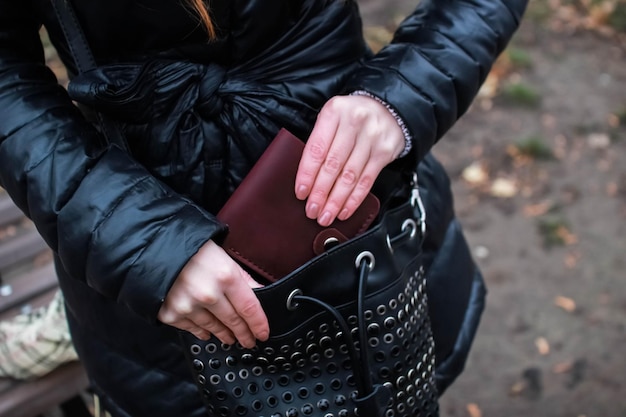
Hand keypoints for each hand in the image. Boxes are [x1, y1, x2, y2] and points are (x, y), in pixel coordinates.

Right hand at [157, 240, 268, 348]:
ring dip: (225, 335)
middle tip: (249, 341)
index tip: (263, 333)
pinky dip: (203, 332)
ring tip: (230, 338)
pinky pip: (193, 329)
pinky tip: (208, 334)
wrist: (154, 250)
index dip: (258, 324)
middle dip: (244, 334)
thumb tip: (260, 293)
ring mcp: (189, 307)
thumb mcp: (224, 257)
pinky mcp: (172, 315)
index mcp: (226, 277)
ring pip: (214, 328)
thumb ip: (243, 279)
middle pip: (233, 321)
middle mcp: (208, 295)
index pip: (249, 308)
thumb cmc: (193, 250)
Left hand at [295, 94, 404, 225]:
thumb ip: (320, 140)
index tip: (301, 193)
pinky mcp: (384, 152)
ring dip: (336, 201)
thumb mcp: (332, 117)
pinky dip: (354, 199)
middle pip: (333, 165)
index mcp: (334, 112)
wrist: (388, 107)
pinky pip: (367, 180)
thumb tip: (306, 179)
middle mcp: (354, 123)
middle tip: (312, 210)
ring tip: (326, 216)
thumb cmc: (352, 115)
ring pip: (350, 176)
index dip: (307, 174)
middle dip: (320, 192)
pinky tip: (344, 210)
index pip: (317, 149)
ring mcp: (371, 138)